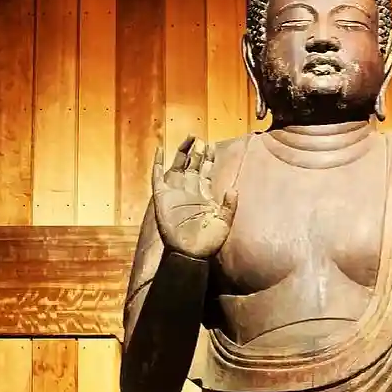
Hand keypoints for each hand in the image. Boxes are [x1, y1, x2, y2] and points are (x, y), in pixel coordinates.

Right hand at [152, 136, 237, 258]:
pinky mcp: (162, 197)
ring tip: (189, 137)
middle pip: (193, 165)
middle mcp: (190, 190)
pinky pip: (157, 176)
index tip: (211, 145)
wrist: (190, 253)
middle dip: (197, 151)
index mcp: (204, 195)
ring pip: (178, 165)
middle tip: (200, 138)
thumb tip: (234, 188)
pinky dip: (157, 162)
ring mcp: (175, 192)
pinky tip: (159, 149)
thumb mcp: (224, 222)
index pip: (207, 171)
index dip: (209, 158)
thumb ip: (229, 206)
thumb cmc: (208, 241)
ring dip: (183, 151)